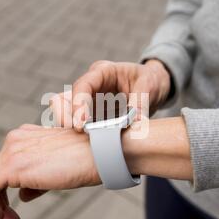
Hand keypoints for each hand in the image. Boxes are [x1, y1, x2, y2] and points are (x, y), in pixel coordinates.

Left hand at [0, 124, 99, 218]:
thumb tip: (23, 196)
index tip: (14, 213)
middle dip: (0, 203)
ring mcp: (11, 152)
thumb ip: (35, 182)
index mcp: (24, 137)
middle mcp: (14, 140)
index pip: (4, 168)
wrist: (99, 153)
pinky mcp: (11, 167)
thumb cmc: (85, 160)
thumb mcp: (55, 171)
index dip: (4, 193)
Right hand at [51, 60, 170, 130]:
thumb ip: (140, 103)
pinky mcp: (91, 115)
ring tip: (78, 142)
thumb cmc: (150, 81)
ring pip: (66, 113)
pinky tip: (83, 146)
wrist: (153, 86)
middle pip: (65, 99)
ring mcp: (88, 101)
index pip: (83, 85)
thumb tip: (135, 123)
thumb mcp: (149, 86)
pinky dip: (78, 135)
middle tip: (76, 133)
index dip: (78, 104)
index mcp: (103, 72)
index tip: (81, 124)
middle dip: (65, 117)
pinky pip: (78, 125)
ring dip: (69, 127)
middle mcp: (91, 86)